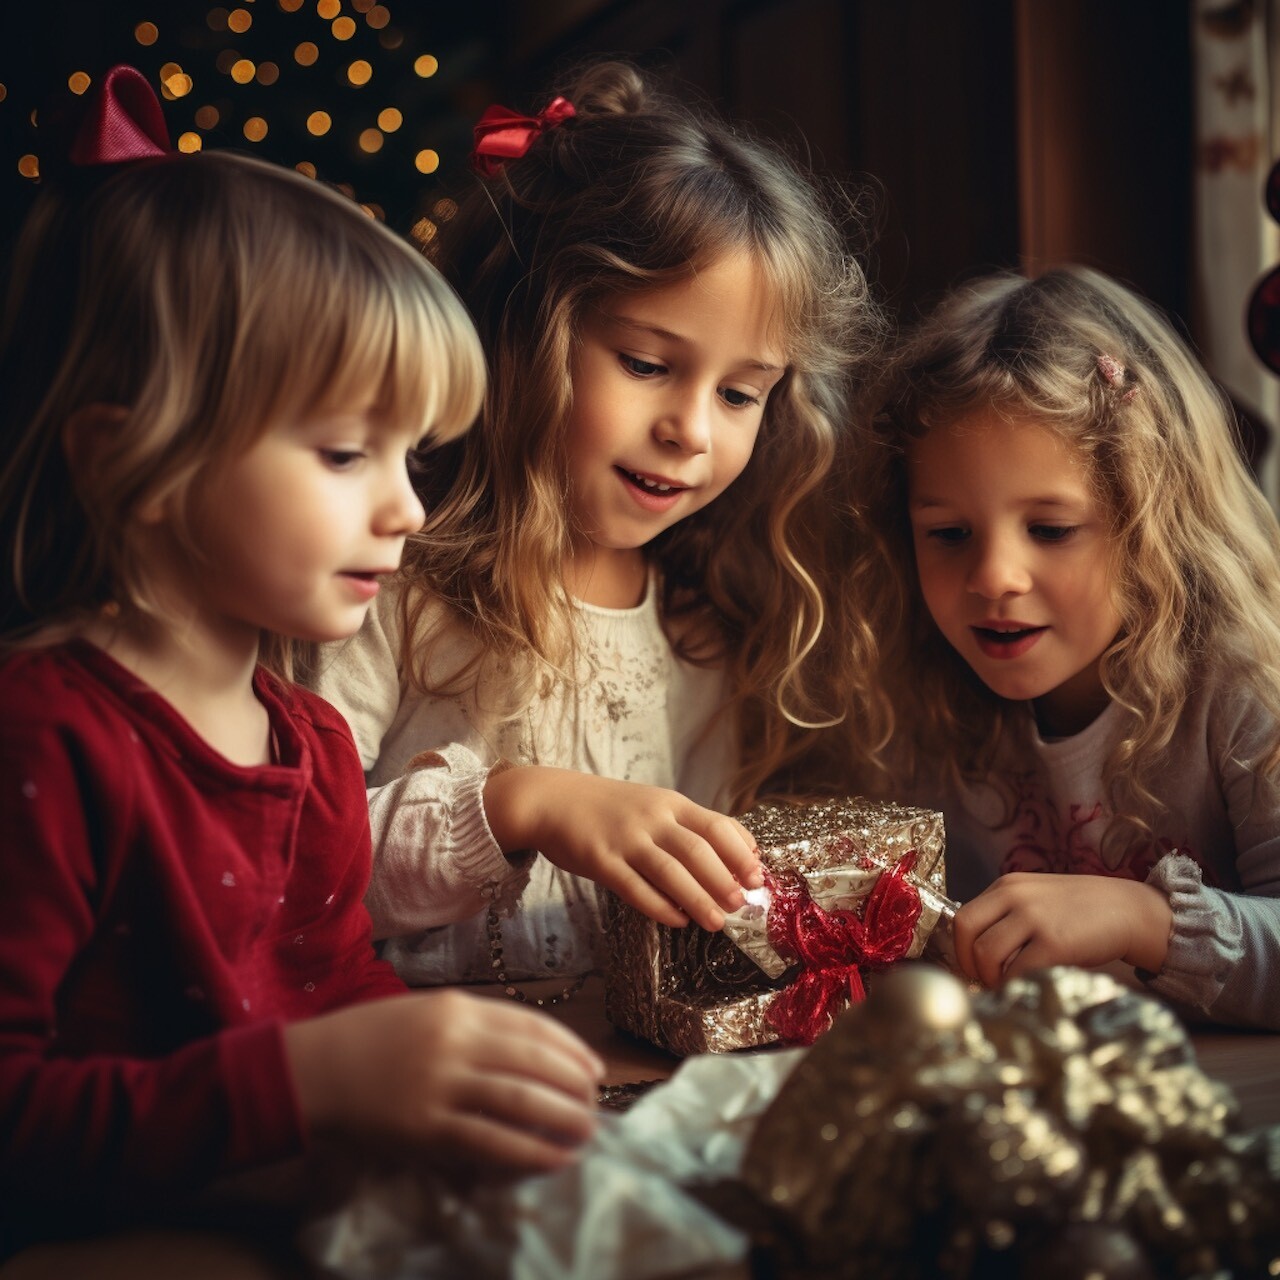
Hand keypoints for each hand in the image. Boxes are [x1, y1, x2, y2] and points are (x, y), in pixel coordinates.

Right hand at [284, 990, 603, 1177]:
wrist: (313, 1069)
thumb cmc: (369, 1038)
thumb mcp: (424, 1012)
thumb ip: (473, 1027)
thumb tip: (529, 1053)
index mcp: (457, 1008)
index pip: (531, 1026)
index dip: (570, 1048)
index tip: (594, 1066)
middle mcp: (455, 1042)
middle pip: (534, 1062)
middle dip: (574, 1083)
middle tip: (597, 1102)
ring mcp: (440, 1086)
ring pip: (520, 1101)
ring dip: (562, 1117)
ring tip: (588, 1131)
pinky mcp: (426, 1129)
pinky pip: (490, 1142)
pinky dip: (529, 1151)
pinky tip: (554, 1159)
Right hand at [483, 766, 762, 929]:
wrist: (553, 800)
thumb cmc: (610, 808)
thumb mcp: (654, 805)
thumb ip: (689, 826)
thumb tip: (739, 853)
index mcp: (670, 803)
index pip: (716, 825)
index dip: (740, 852)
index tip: (756, 876)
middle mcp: (651, 818)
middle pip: (697, 850)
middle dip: (723, 880)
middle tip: (740, 905)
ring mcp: (625, 839)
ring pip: (669, 871)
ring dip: (697, 898)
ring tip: (716, 922)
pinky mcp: (600, 860)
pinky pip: (635, 888)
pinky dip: (659, 907)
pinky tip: (676, 921)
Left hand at [952, 872, 1172, 986]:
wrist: (1128, 910)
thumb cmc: (1080, 912)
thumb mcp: (1036, 899)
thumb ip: (1007, 916)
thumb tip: (977, 954)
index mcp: (1007, 886)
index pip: (962, 917)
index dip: (962, 948)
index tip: (972, 967)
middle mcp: (1015, 896)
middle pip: (965, 932)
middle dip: (969, 963)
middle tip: (985, 980)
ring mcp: (1034, 918)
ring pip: (986, 953)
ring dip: (992, 977)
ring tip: (1009, 984)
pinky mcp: (1055, 942)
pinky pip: (1018, 970)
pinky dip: (1016, 984)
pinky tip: (1028, 987)